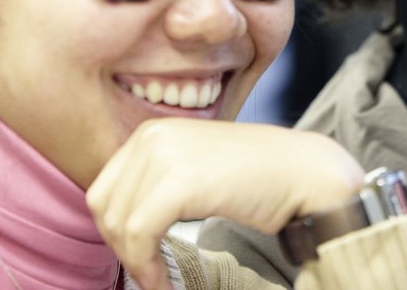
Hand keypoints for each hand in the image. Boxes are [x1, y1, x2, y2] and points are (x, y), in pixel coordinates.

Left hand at [86, 118, 364, 289]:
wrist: (302, 172)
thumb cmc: (256, 178)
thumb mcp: (194, 170)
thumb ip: (158, 185)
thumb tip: (120, 230)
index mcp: (152, 132)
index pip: (104, 190)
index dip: (116, 231)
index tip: (139, 257)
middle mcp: (153, 135)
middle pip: (104, 206)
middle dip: (122, 248)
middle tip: (149, 272)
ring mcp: (165, 154)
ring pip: (120, 224)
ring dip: (135, 262)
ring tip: (160, 280)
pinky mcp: (180, 180)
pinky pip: (140, 234)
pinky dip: (146, 266)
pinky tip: (165, 282)